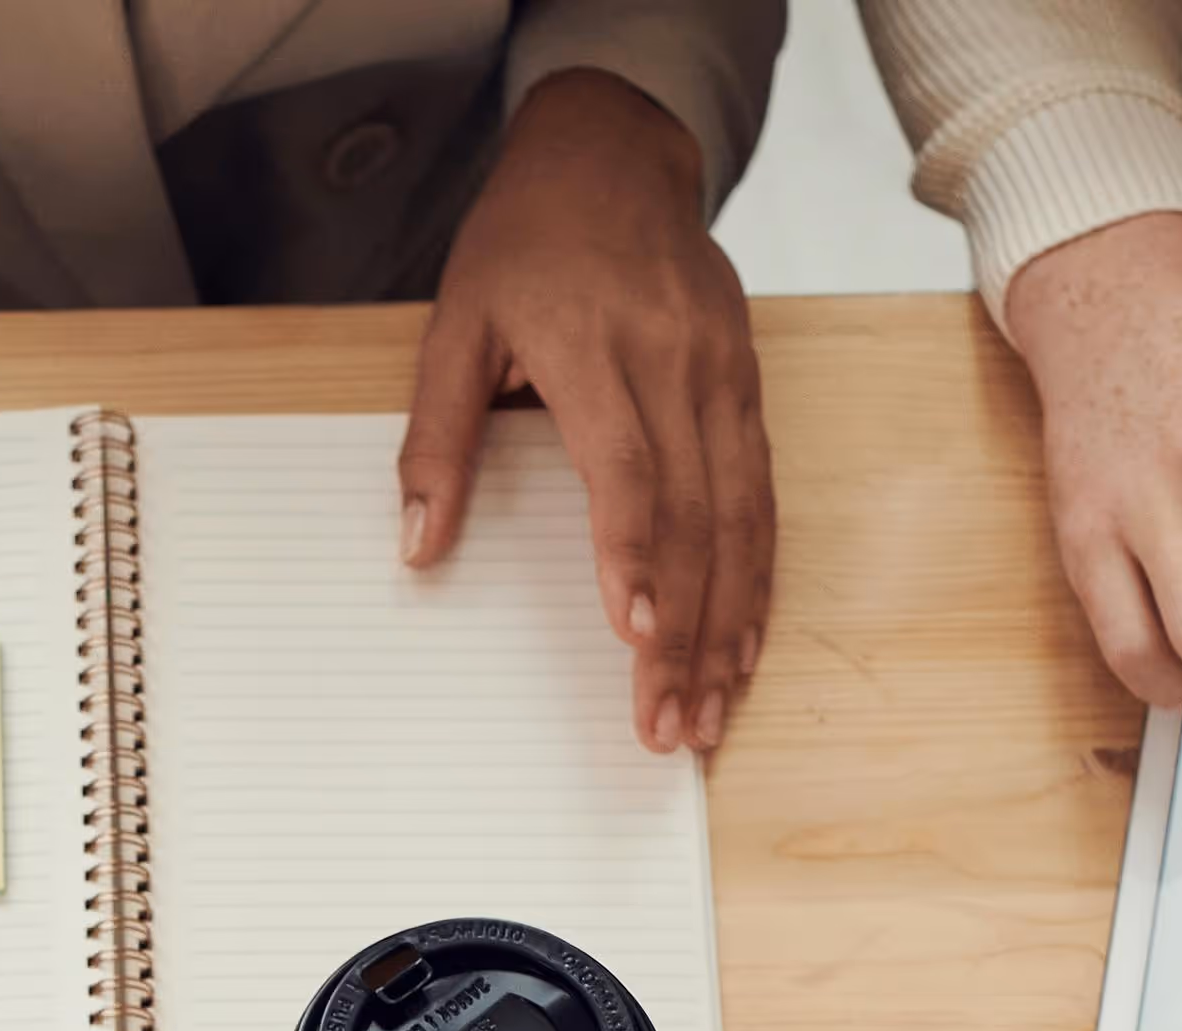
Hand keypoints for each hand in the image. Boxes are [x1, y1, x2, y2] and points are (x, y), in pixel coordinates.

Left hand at [404, 68, 767, 756]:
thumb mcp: (454, 325)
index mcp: (596, 349)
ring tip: (712, 711)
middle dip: (687, 632)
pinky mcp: (749, 384)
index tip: (638, 635)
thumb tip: (418, 547)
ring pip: (743, 517)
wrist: (612, 155)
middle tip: (671, 723)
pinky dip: (758, 577)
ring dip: (731, 623)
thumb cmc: (524, 242)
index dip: (636, 557)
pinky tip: (746, 642)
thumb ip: (437, 439)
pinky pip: (763, 495)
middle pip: (696, 516)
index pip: (629, 470)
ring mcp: (723, 374)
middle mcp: (676, 363)